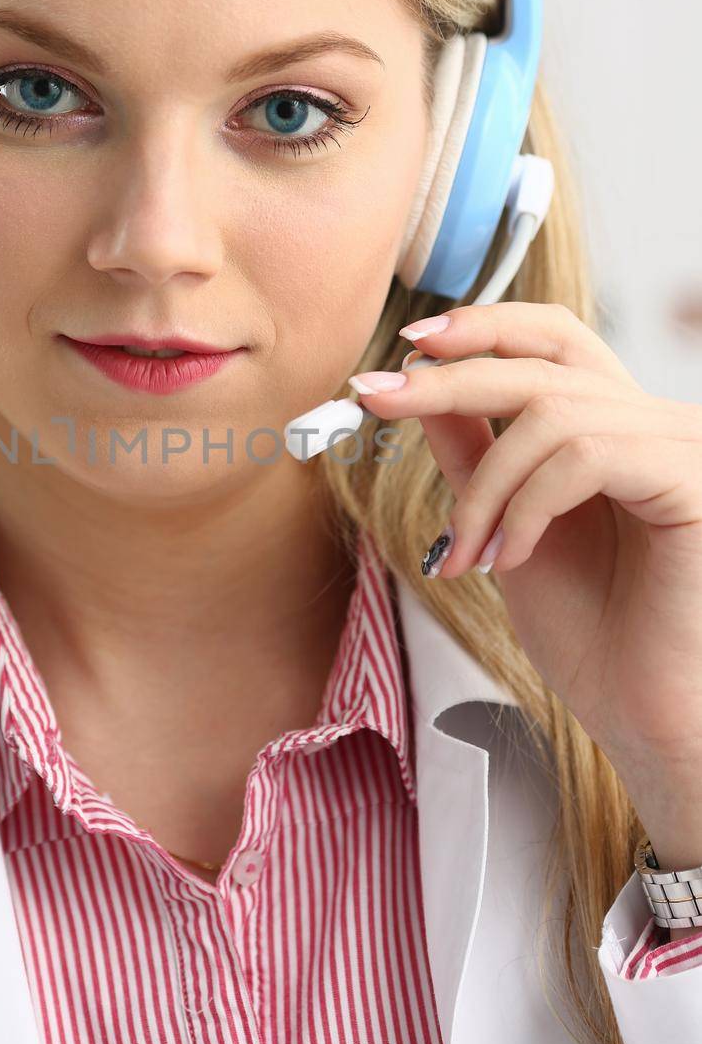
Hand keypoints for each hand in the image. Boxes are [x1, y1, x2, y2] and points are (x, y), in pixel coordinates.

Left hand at [346, 304, 701, 798]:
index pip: (552, 335)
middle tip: (373, 397)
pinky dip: (527, 507)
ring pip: (551, 416)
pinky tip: (510, 560)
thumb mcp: (503, 526)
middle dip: (445, 382)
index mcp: (616, 423)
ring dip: (484, 487)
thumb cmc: (591, 634)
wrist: (645, 718)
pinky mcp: (692, 480)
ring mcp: (681, 445)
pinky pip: (585, 457)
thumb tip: (416, 384)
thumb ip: (472, 453)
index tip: (407, 348)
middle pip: (539, 364)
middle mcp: (656, 421)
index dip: (483, 326)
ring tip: (464, 553)